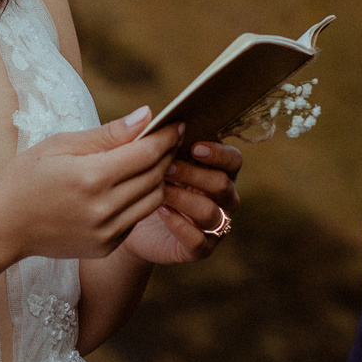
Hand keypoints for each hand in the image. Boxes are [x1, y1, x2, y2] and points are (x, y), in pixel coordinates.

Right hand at [0, 107, 181, 260]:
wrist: (3, 226)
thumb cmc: (27, 177)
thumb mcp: (60, 145)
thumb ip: (108, 134)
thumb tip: (146, 115)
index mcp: (90, 177)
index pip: (146, 154)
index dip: (165, 137)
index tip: (176, 124)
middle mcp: (102, 208)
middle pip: (155, 177)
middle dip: (166, 155)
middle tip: (168, 139)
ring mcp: (106, 232)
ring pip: (153, 201)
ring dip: (159, 179)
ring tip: (153, 162)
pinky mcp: (106, 247)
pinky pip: (136, 219)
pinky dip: (141, 200)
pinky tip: (131, 186)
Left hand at [124, 139, 242, 264]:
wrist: (127, 219)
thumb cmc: (143, 179)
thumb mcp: (145, 157)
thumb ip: (150, 138)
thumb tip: (146, 114)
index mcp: (217, 170)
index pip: (233, 160)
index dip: (219, 153)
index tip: (194, 147)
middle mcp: (222, 198)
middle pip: (223, 184)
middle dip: (194, 174)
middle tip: (167, 166)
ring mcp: (214, 225)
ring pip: (211, 212)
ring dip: (184, 198)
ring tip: (160, 190)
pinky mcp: (200, 248)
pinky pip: (199, 240)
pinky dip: (180, 226)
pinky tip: (161, 212)